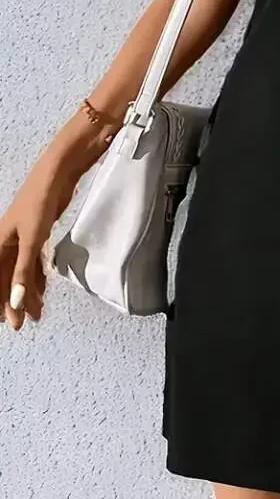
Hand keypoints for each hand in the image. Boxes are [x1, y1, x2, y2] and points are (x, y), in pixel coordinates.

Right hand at [0, 151, 82, 331]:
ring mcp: (23, 238)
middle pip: (9, 278)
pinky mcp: (38, 233)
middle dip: (15, 301)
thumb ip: (23, 270)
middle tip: (25, 323)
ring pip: (22, 271)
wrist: (56, 174)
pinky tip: (42, 289)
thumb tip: (15, 302)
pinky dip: (37, 276)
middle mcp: (7, 242)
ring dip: (29, 291)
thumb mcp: (31, 239)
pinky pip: (33, 261)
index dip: (3, 302)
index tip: (11, 323)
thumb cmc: (39, 202)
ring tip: (38, 312)